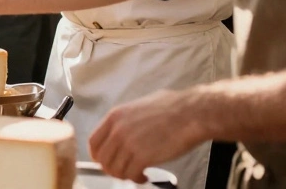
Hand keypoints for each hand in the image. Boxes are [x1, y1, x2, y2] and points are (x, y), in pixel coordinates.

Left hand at [90, 90, 207, 183]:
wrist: (191, 113)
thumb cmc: (173, 108)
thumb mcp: (140, 106)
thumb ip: (127, 120)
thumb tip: (125, 130)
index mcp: (115, 116)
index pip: (94, 142)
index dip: (98, 156)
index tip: (105, 161)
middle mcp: (117, 130)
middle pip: (102, 159)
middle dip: (112, 168)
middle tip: (123, 170)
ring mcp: (128, 143)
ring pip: (115, 169)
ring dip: (124, 175)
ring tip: (136, 173)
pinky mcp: (142, 156)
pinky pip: (130, 174)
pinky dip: (136, 178)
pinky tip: (144, 175)